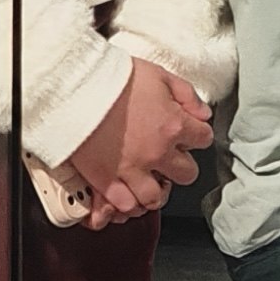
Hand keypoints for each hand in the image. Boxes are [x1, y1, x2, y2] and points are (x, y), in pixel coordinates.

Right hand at [67, 62, 212, 226]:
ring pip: (156, 198)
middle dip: (181, 165)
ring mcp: (132, 170)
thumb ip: (187, 95)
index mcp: (173, 125)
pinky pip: (125, 205)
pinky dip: (129, 202)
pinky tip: (127, 191)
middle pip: (186, 174)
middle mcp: (156, 153)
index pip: (203, 138)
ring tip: (149, 180)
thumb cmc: (113, 78)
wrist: (76, 88)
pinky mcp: (105, 181)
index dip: (196, 133)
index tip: (187, 131)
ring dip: (156, 189)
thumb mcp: (159, 75)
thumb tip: (203, 113)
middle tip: (170, 157)